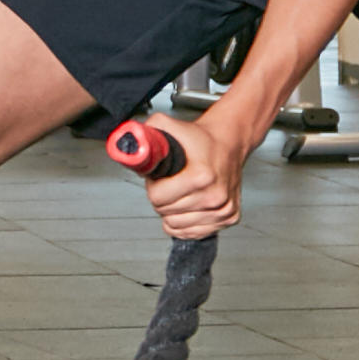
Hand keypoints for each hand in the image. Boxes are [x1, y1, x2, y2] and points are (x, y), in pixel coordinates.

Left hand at [143, 111, 248, 239]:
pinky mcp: (229, 218)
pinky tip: (188, 205)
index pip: (158, 198)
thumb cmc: (200, 139)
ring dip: (172, 211)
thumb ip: (145, 134)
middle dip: (163, 198)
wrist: (229, 143)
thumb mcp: (169, 127)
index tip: (161, 177)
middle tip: (172, 182)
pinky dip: (185, 222)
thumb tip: (129, 143)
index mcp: (202, 176)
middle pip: (165, 212)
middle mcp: (215, 195)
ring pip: (176, 225)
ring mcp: (224, 209)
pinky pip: (192, 233)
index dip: (153, 186)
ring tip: (181, 192)